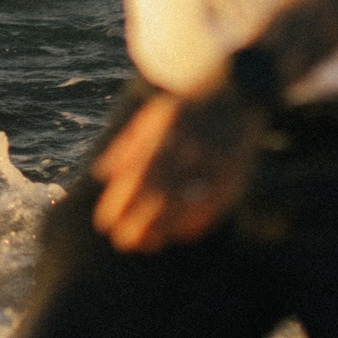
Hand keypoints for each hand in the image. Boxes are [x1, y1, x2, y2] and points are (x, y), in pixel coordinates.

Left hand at [90, 82, 267, 251]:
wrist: (235, 92)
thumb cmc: (185, 110)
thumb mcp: (152, 117)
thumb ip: (127, 145)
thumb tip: (100, 173)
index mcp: (168, 131)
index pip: (139, 172)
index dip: (121, 201)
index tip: (105, 222)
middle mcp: (193, 147)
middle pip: (163, 191)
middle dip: (140, 220)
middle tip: (123, 241)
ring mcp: (217, 162)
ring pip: (189, 202)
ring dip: (165, 227)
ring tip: (147, 244)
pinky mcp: (237, 174)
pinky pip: (216, 205)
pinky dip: (198, 222)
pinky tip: (181, 236)